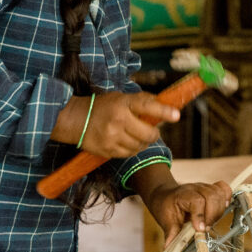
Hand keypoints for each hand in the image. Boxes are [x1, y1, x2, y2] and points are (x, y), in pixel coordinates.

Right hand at [53, 91, 179, 158]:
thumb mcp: (121, 98)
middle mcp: (119, 120)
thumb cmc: (102, 106)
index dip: (164, 112)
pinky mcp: (108, 150)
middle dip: (154, 134)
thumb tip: (165, 105)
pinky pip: (129, 154)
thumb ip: (142, 101)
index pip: (148, 106)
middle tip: (150, 130)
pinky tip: (126, 141)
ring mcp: (113, 137)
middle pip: (149, 134)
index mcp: (123, 103)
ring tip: (134, 134)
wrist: (76, 119)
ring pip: (140, 146)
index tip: (176, 115)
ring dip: (142, 142)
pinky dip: (132, 149)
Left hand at [145, 180, 233, 243]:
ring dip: (219, 210)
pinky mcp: (211, 189)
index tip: (200, 229)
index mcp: (183, 195)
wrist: (164, 195)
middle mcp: (195, 189)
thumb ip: (171, 233)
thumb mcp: (166, 220)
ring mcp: (204, 187)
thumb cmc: (166, 207)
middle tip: (206, 228)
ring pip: (219, 193)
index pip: (197, 201)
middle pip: (211, 196)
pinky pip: (224, 188)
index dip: (200, 215)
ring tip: (211, 221)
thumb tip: (169, 247)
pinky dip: (227, 197)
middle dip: (212, 215)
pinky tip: (223, 208)